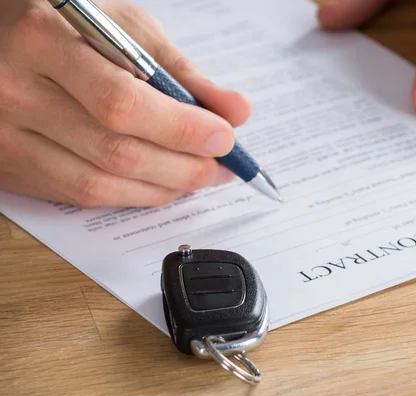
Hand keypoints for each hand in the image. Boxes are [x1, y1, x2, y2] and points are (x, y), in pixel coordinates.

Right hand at [0, 0, 250, 207]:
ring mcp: (7, 135)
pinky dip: (131, 194)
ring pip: (98, 184)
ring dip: (162, 188)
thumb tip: (235, 110)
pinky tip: (159, 183)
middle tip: (220, 165)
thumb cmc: (63, 22)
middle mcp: (15, 92)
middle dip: (183, 166)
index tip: (224, 136)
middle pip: (116, 151)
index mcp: (42, 40)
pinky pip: (79, 195)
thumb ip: (178, 69)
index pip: (123, 103)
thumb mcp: (120, 25)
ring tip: (198, 176)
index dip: (181, 128)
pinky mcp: (10, 165)